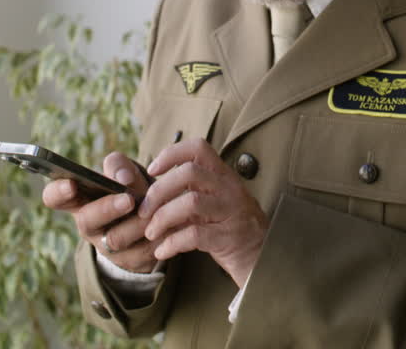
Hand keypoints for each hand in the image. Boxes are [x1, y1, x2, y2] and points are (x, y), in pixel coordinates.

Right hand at [42, 152, 157, 273]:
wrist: (155, 218)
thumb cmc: (132, 188)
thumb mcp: (125, 172)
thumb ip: (120, 167)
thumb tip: (122, 178)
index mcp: (80, 199)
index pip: (55, 197)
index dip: (58, 192)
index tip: (71, 183)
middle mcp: (89, 225)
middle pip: (87, 220)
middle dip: (108, 209)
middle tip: (128, 199)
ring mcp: (108, 246)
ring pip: (118, 238)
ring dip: (139, 222)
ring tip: (156, 209)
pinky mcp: (132, 261)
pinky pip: (144, 251)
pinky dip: (159, 234)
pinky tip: (169, 223)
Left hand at [139, 138, 268, 287]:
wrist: (261, 257)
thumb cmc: (229, 228)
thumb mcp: (213, 204)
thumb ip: (189, 194)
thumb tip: (149, 195)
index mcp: (223, 175)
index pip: (198, 148)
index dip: (171, 153)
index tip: (152, 170)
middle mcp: (229, 188)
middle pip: (189, 173)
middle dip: (159, 191)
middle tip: (144, 211)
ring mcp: (232, 212)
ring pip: (190, 202)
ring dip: (162, 218)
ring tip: (151, 233)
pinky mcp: (229, 237)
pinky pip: (194, 235)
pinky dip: (172, 243)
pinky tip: (162, 251)